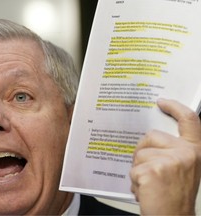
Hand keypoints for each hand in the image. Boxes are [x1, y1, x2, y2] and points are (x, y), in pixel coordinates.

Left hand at [130, 99, 200, 214]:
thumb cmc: (175, 195)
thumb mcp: (182, 168)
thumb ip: (172, 150)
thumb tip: (150, 138)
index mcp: (193, 149)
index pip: (189, 120)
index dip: (175, 107)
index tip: (162, 101)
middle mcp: (185, 152)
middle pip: (151, 136)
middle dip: (143, 151)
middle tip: (147, 169)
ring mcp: (169, 161)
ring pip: (139, 154)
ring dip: (139, 169)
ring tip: (150, 184)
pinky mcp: (153, 170)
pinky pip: (134, 169)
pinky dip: (135, 182)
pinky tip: (145, 191)